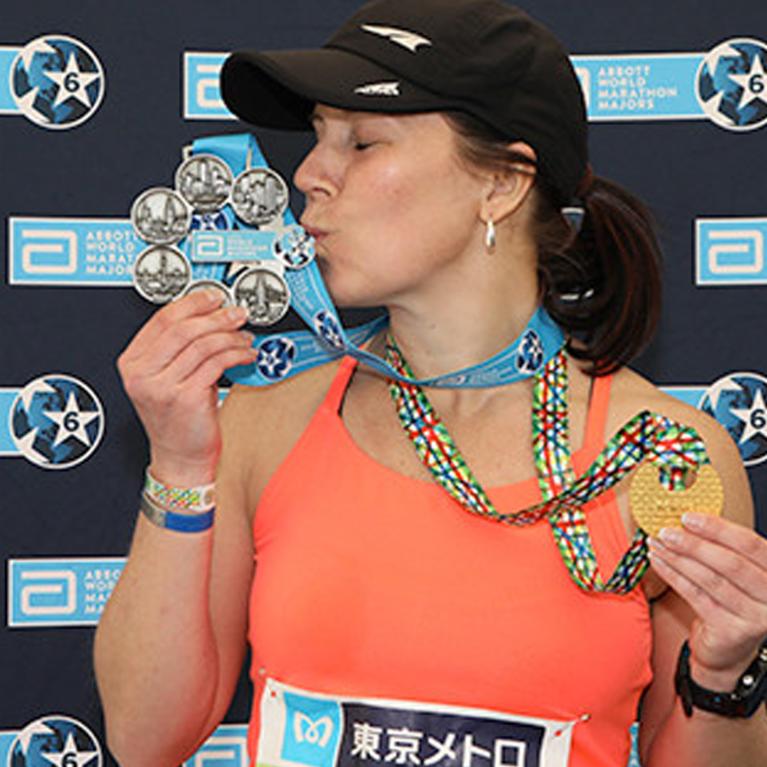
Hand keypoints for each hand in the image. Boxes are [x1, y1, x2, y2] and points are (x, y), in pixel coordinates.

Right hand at [117, 291, 257, 482]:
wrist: (181, 459)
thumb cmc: (178, 420)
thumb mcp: (168, 379)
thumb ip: (180, 349)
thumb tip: (213, 316)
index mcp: (133, 362)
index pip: (163, 318)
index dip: (193, 302)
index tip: (214, 297)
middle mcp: (142, 374)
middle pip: (183, 328)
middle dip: (215, 316)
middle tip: (236, 313)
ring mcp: (161, 387)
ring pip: (202, 344)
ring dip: (230, 336)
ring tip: (245, 337)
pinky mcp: (185, 398)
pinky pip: (216, 364)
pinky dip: (236, 354)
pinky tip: (246, 355)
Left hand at [648, 514, 766, 686]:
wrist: (727, 650)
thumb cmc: (730, 600)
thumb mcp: (736, 571)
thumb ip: (721, 547)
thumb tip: (685, 519)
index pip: (751, 545)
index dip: (718, 529)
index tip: (688, 517)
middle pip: (731, 563)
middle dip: (694, 544)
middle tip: (666, 531)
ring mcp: (756, 617)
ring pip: (710, 580)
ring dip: (678, 558)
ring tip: (656, 544)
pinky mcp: (732, 631)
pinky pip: (696, 596)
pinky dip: (673, 576)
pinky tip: (658, 562)